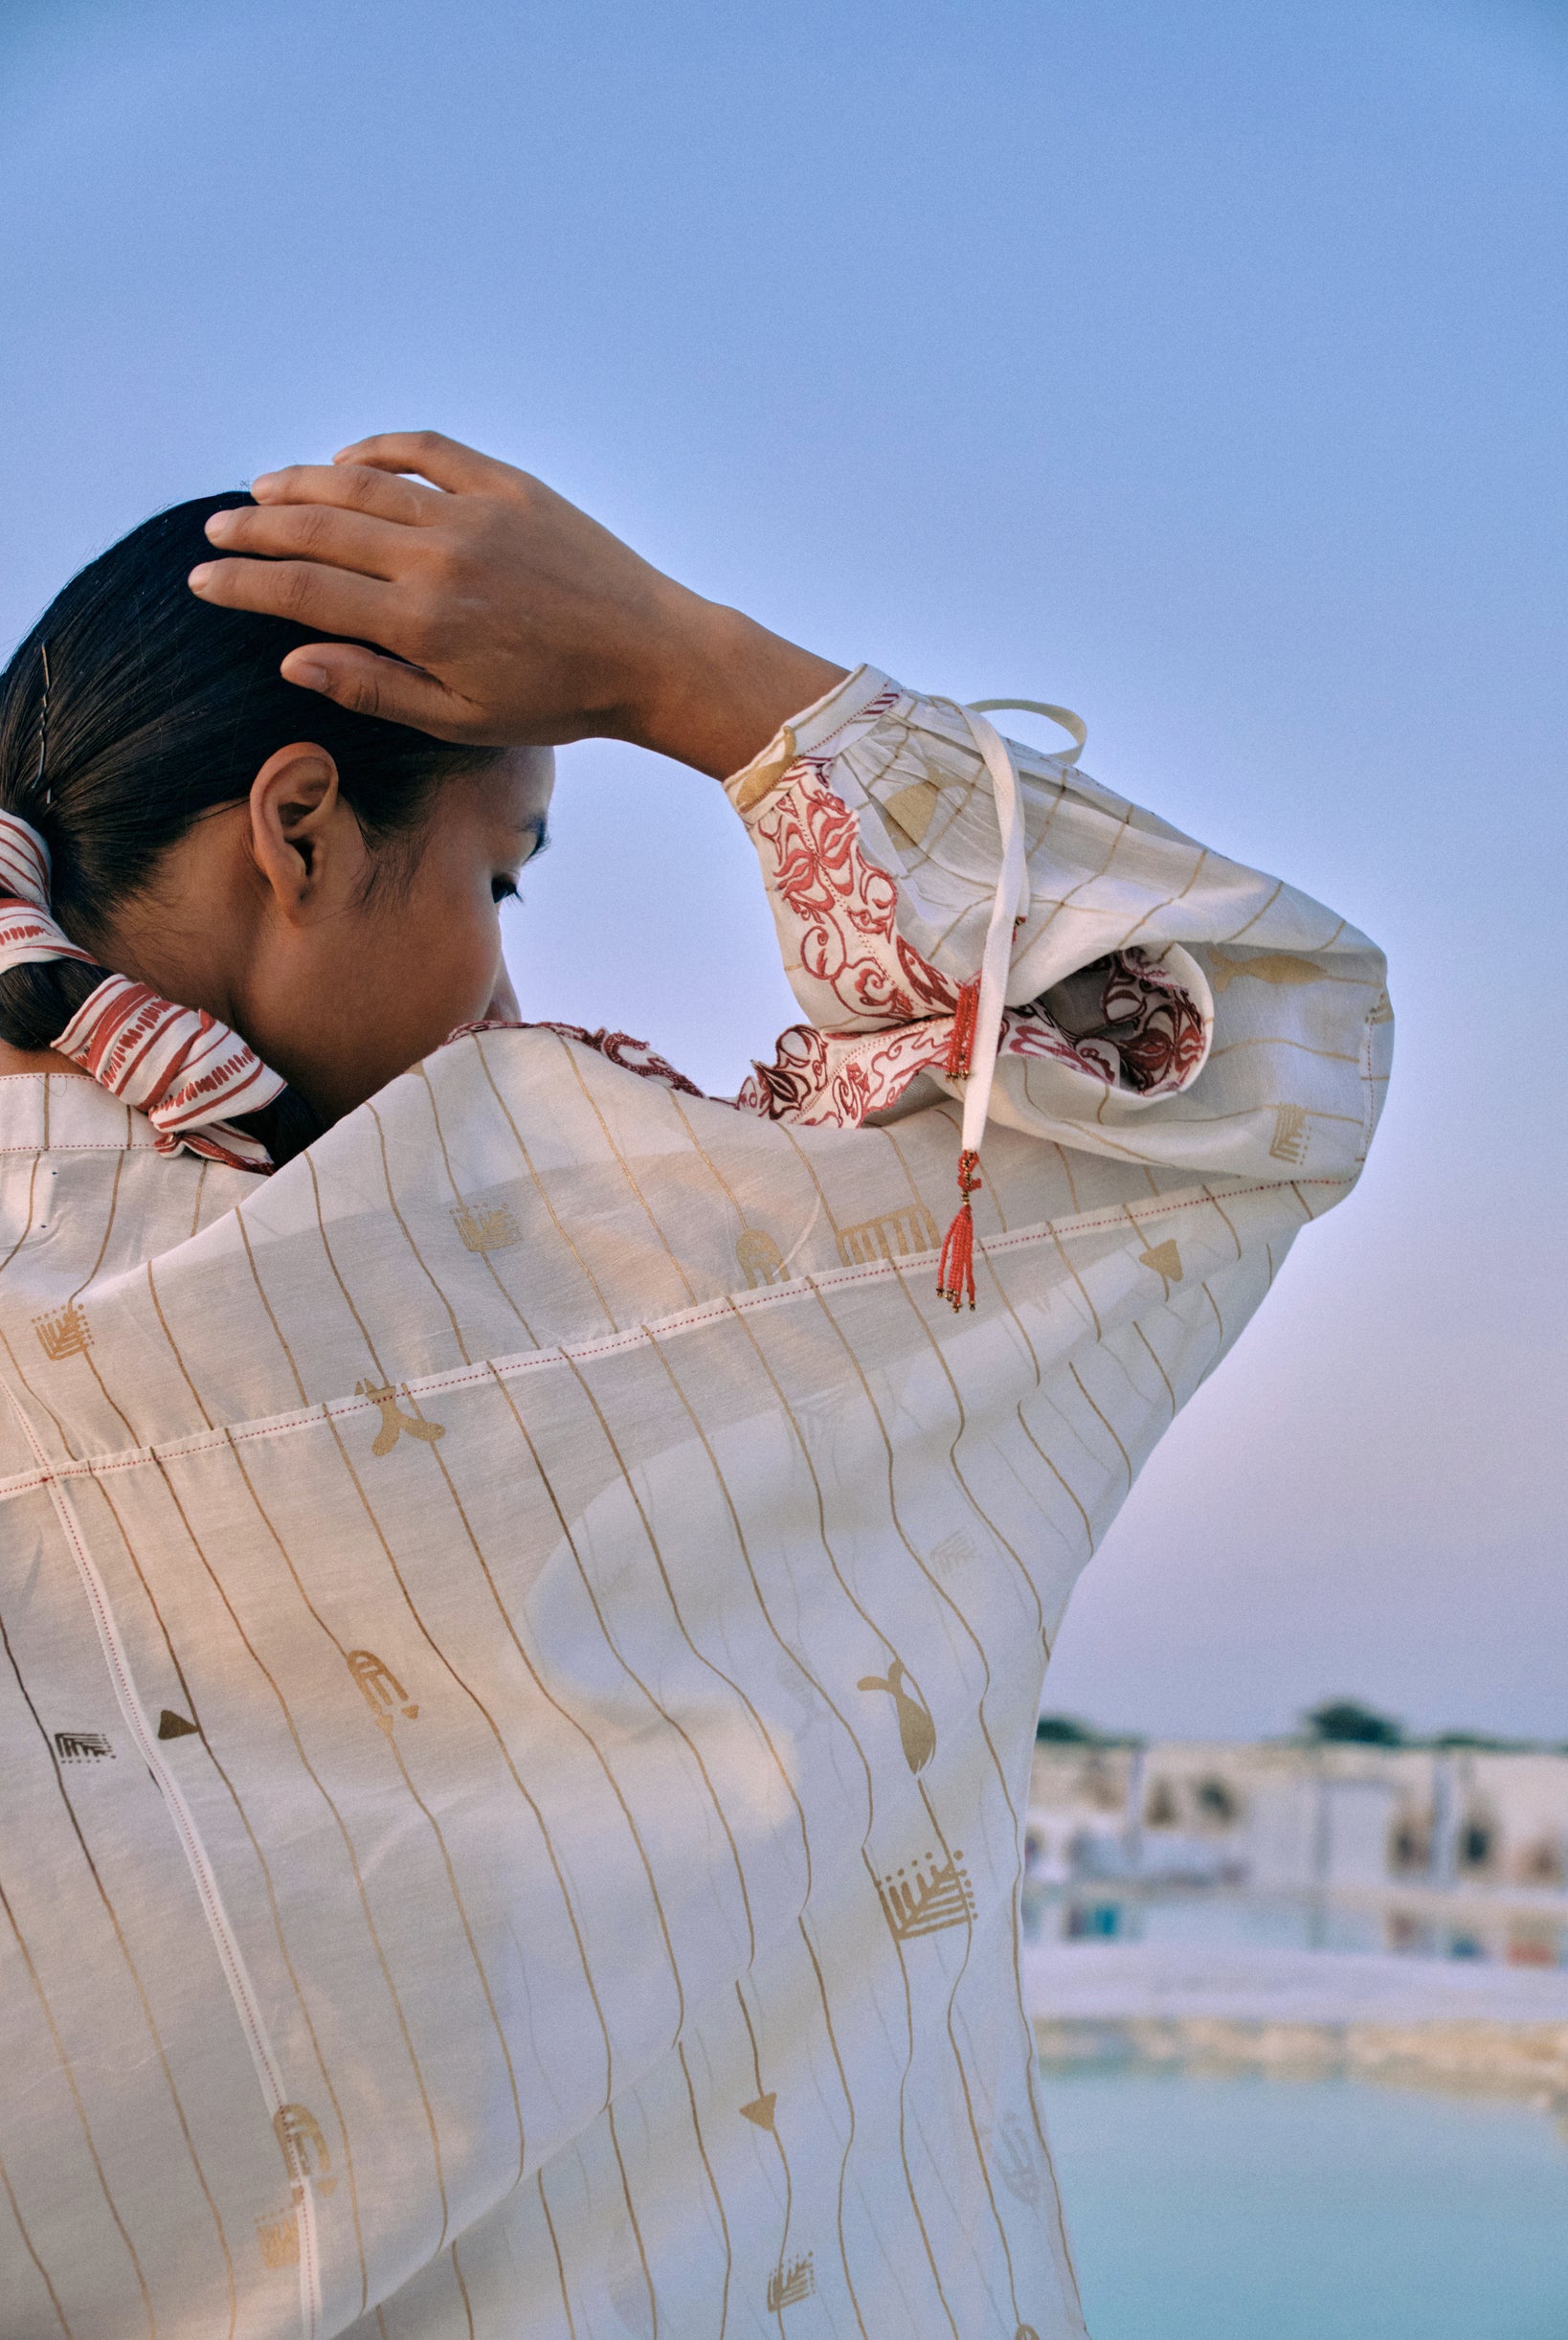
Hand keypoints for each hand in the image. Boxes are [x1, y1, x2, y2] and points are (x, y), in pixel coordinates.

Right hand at [189, 432, 846, 778]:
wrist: (650, 655)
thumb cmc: (557, 702)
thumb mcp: (461, 719)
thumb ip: (373, 688)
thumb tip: (293, 658)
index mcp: (421, 624)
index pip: (304, 593)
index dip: (245, 584)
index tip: (203, 579)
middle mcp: (438, 559)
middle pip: (319, 530)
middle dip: (256, 530)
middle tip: (216, 531)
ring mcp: (474, 513)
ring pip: (362, 482)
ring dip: (302, 483)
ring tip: (262, 491)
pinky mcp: (510, 485)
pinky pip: (426, 449)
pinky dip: (377, 449)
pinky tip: (347, 460)